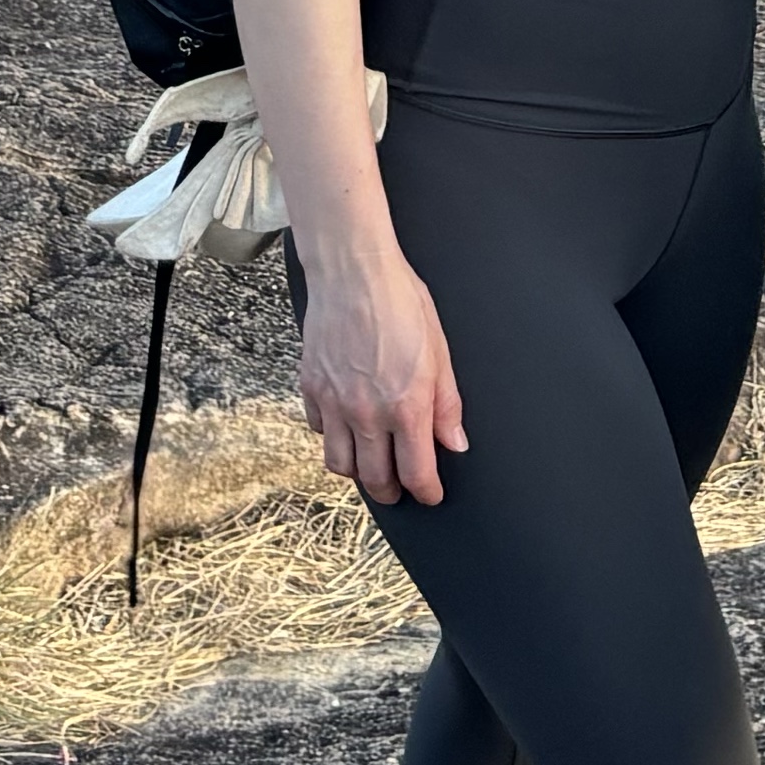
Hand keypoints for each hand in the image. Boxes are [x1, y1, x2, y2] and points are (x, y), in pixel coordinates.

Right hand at [295, 246, 469, 507]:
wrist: (353, 270)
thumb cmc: (400, 301)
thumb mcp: (439, 350)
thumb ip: (447, 403)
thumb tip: (454, 443)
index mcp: (406, 406)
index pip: (416, 473)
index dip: (427, 492)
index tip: (431, 494)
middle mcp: (367, 413)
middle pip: (375, 479)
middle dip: (392, 492)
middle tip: (400, 490)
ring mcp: (334, 403)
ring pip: (340, 465)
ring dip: (358, 473)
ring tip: (371, 465)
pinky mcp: (311, 388)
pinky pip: (319, 431)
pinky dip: (333, 437)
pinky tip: (346, 426)